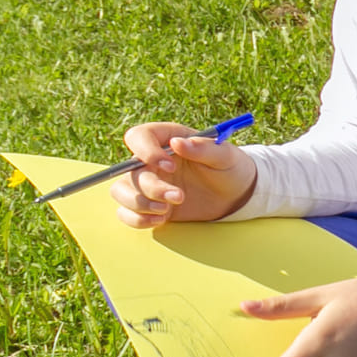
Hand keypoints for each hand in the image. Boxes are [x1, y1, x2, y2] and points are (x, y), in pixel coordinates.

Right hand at [109, 121, 255, 227]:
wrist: (236, 195)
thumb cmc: (230, 168)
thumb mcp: (225, 155)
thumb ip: (204, 148)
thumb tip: (178, 143)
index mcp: (166, 139)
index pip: (138, 137)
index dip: (146, 151)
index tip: (169, 166)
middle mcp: (150, 161)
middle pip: (129, 171)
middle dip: (151, 187)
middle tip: (179, 196)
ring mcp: (147, 183)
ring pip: (120, 191)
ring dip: (140, 204)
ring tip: (167, 211)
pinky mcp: (149, 205)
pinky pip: (126, 213)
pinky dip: (137, 219)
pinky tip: (161, 219)